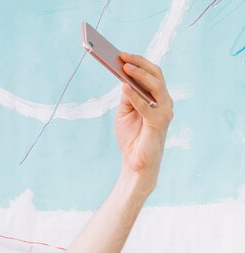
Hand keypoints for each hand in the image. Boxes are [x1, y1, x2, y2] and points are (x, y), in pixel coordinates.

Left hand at [114, 53, 172, 186]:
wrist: (135, 163)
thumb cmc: (131, 138)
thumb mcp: (124, 113)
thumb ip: (127, 97)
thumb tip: (125, 80)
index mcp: (157, 97)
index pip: (151, 74)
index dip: (138, 63)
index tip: (121, 55)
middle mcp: (164, 101)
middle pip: (155, 75)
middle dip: (139, 64)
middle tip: (122, 57)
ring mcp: (164, 111)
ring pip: (156, 86)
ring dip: (139, 76)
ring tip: (125, 68)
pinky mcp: (159, 123)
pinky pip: (147, 106)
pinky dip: (135, 96)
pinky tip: (125, 89)